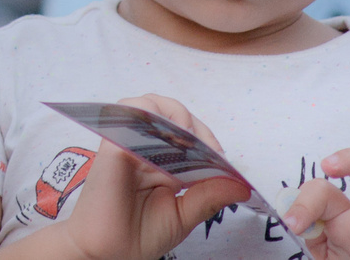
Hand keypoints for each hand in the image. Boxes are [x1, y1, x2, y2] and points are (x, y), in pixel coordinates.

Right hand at [56, 96, 251, 259]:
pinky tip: (170, 136)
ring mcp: (127, 144)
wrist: (106, 253)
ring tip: (189, 138)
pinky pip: (129, 112)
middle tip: (209, 150)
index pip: (187, 135)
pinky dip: (151, 113)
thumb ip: (209, 197)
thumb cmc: (138, 237)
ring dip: (174, 113)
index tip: (223, 160)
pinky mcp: (113, 144)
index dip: (208, 140)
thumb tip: (242, 184)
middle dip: (196, 126)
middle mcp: (144, 150)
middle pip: (170, 114)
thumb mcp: (183, 216)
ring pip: (149, 104)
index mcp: (161, 165)